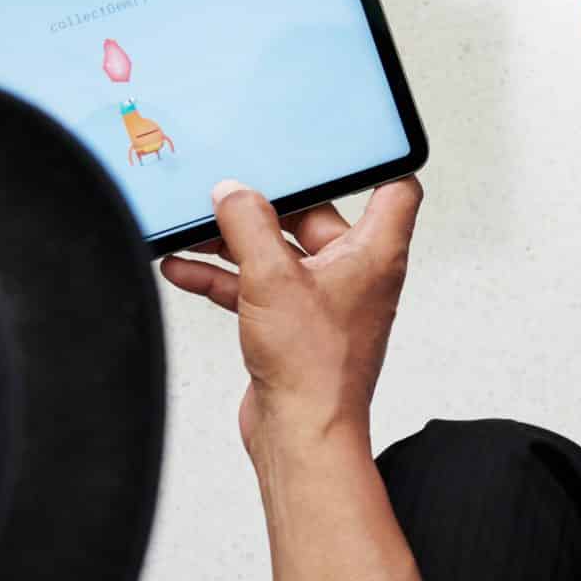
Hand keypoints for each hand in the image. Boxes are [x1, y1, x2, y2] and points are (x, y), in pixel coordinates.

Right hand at [159, 177, 422, 450]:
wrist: (301, 435)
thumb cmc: (314, 369)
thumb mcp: (272, 277)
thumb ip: (248, 226)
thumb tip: (234, 194)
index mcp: (374, 253)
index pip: (395, 188)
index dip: (373, 162)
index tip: (339, 144)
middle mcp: (355, 274)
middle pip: (314, 216)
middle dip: (268, 205)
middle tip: (232, 187)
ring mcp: (323, 301)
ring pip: (279, 254)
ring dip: (236, 242)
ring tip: (195, 225)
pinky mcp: (293, 326)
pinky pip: (257, 287)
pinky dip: (224, 277)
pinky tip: (184, 267)